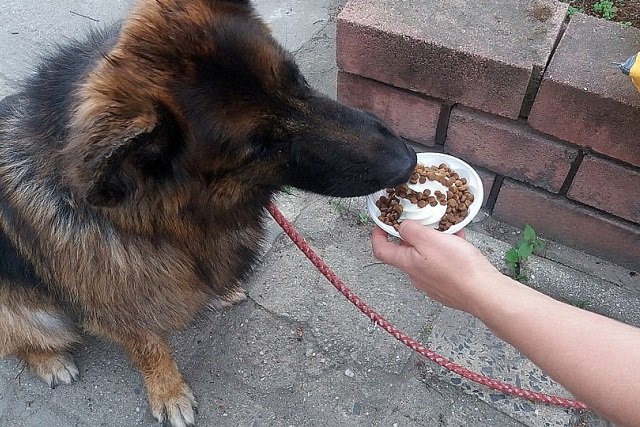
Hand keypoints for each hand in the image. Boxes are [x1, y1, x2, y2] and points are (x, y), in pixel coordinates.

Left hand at [371, 221, 500, 312]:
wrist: (484, 292)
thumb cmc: (458, 268)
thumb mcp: (429, 239)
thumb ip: (411, 230)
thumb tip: (401, 227)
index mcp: (408, 263)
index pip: (381, 250)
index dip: (378, 235)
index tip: (381, 223)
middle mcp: (416, 275)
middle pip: (406, 251)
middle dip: (414, 235)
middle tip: (425, 223)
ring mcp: (432, 283)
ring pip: (427, 256)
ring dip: (434, 241)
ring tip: (448, 232)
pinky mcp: (447, 286)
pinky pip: (442, 264)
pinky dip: (449, 251)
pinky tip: (460, 243)